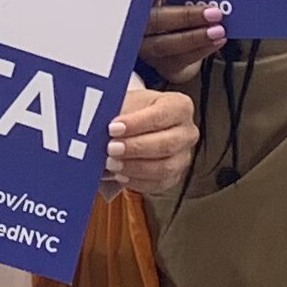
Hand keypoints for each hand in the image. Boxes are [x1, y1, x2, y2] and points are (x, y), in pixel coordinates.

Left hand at [104, 82, 196, 197]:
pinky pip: (158, 184)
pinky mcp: (174, 176)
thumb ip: (118, 112)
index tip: (113, 128)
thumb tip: (99, 123)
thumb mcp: (127, 102)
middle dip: (135, 148)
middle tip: (110, 148)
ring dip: (135, 167)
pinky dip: (137, 182)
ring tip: (112, 163)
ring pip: (164, 168)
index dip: (137, 123)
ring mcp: (183, 156)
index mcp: (179, 106)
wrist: (136, 125)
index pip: (161, 115)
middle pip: (166, 144)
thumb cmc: (133, 111)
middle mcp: (187, 132)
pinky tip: (120, 175)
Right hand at [142, 0, 227, 78]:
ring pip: (166, 44)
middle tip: (214, 11)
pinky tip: (217, 41)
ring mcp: (147, 47)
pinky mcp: (161, 64)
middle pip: (156, 20)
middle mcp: (138, 23)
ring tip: (218, 29)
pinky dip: (200, 51)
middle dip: (187, 16)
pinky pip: (179, 60)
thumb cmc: (172, 7)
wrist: (171, 39)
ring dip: (195, 37)